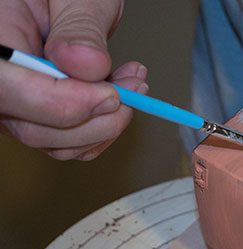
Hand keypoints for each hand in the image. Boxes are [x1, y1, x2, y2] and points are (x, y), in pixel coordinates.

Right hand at [0, 0, 146, 159]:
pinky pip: (74, 143)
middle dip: (96, 118)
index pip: (7, 90)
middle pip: (34, 129)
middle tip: (133, 89)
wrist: (66, 2)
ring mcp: (19, 104)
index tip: (110, 94)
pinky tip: (122, 95)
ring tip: (133, 85)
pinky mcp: (43, 118)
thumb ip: (80, 27)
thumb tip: (87, 65)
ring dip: (108, 124)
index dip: (61, 103)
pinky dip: (107, 127)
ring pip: (59, 143)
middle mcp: (1, 80)